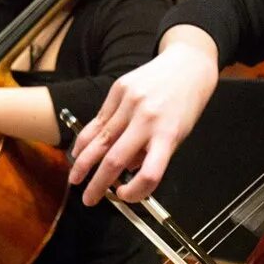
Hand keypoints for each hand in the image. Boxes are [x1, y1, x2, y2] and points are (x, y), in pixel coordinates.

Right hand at [68, 28, 220, 205]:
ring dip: (83, 164)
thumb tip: (125, 170)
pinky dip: (86, 139)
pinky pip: (98, 120)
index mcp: (168, 135)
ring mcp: (130, 103)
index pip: (150, 173)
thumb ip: (152, 153)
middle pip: (115, 160)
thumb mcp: (179, 133)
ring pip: (99, 140)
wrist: (188, 64)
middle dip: (98, 184)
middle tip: (88, 200)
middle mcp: (147, 119)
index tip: (124, 197)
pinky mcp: (118, 90)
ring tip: (74, 179)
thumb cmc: (186, 104)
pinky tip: (78, 151)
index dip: (135, 192)